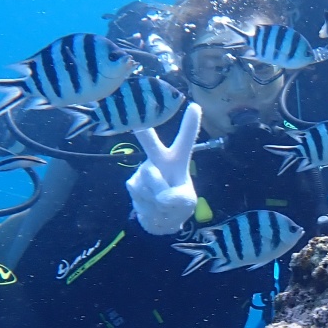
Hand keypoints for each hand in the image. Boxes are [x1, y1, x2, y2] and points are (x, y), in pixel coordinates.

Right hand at [126, 104, 201, 235]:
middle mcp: (159, 160)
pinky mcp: (132, 183)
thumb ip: (178, 198)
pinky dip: (150, 206)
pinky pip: (143, 194)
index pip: (186, 141)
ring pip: (153, 180)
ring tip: (161, 202)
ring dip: (159, 197)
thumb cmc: (176, 204)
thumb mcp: (186, 203)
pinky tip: (150, 205)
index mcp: (178, 160)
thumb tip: (161, 197)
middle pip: (151, 144)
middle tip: (140, 123)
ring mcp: (144, 170)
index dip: (190, 125)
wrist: (157, 220)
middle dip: (145, 133)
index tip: (195, 106)